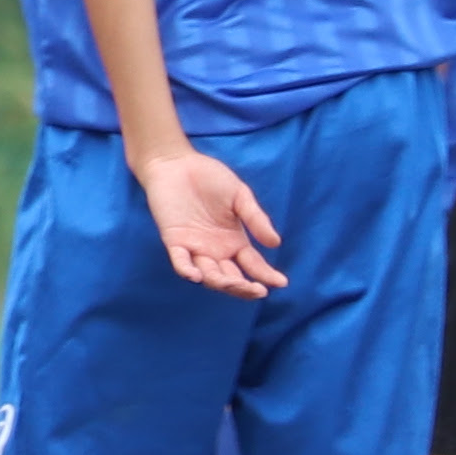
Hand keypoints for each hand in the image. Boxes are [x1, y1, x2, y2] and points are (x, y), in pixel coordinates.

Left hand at [134, 141, 283, 297]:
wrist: (177, 163)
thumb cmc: (210, 178)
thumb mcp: (240, 196)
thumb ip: (256, 219)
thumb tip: (276, 243)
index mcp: (234, 241)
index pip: (252, 265)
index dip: (266, 275)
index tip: (281, 283)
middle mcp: (216, 250)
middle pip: (231, 278)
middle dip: (244, 287)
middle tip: (258, 291)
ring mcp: (195, 247)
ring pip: (209, 275)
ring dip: (221, 282)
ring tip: (234, 284)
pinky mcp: (174, 241)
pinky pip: (180, 261)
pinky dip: (187, 270)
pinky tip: (196, 276)